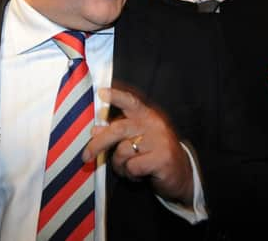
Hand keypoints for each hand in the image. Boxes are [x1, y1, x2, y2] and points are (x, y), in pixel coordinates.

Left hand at [82, 87, 193, 204]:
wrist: (182, 173)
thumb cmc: (155, 153)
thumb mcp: (137, 139)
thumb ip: (117, 132)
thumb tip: (95, 130)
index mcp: (147, 115)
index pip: (131, 101)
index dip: (116, 96)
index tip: (101, 92)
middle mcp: (154, 124)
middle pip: (119, 128)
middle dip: (99, 143)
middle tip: (86, 155)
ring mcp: (160, 140)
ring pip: (123, 151)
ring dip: (119, 165)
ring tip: (127, 168)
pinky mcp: (163, 158)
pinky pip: (133, 166)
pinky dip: (130, 174)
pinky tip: (138, 175)